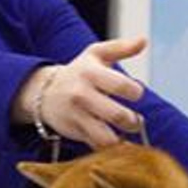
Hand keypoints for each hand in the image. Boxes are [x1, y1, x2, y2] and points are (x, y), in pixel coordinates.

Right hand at [18, 37, 147, 149]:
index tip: (135, 94)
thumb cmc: (78, 72)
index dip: (135, 92)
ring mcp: (77, 115)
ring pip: (107, 137)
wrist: (43, 92)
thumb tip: (143, 40)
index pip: (122, 86)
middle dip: (134, 121)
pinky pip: (97, 146)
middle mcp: (82, 95)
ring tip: (125, 131)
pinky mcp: (74, 132)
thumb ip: (121, 48)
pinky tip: (113, 139)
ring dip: (122, 138)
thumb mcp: (95, 55)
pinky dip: (109, 146)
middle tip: (135, 120)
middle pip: (118, 116)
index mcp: (91, 73)